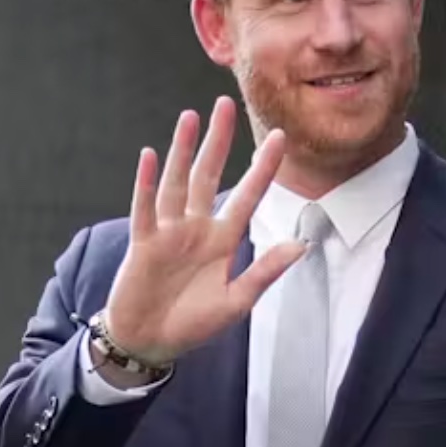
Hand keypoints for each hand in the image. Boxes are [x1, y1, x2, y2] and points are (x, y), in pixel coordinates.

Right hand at [101, 98, 301, 366]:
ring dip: (183, 151)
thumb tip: (301, 245)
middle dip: (218, 142)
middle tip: (225, 104)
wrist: (151, 342)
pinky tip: (150, 155)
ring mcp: (168, 232)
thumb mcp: (236, 302)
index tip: (280, 138)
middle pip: (208, 175)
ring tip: (190, 118)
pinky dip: (146, 182)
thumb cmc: (193, 323)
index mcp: (223, 240)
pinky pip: (146, 208)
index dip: (262, 168)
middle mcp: (196, 228)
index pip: (248, 196)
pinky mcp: (144, 243)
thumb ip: (264, 271)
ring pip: (178, 183)